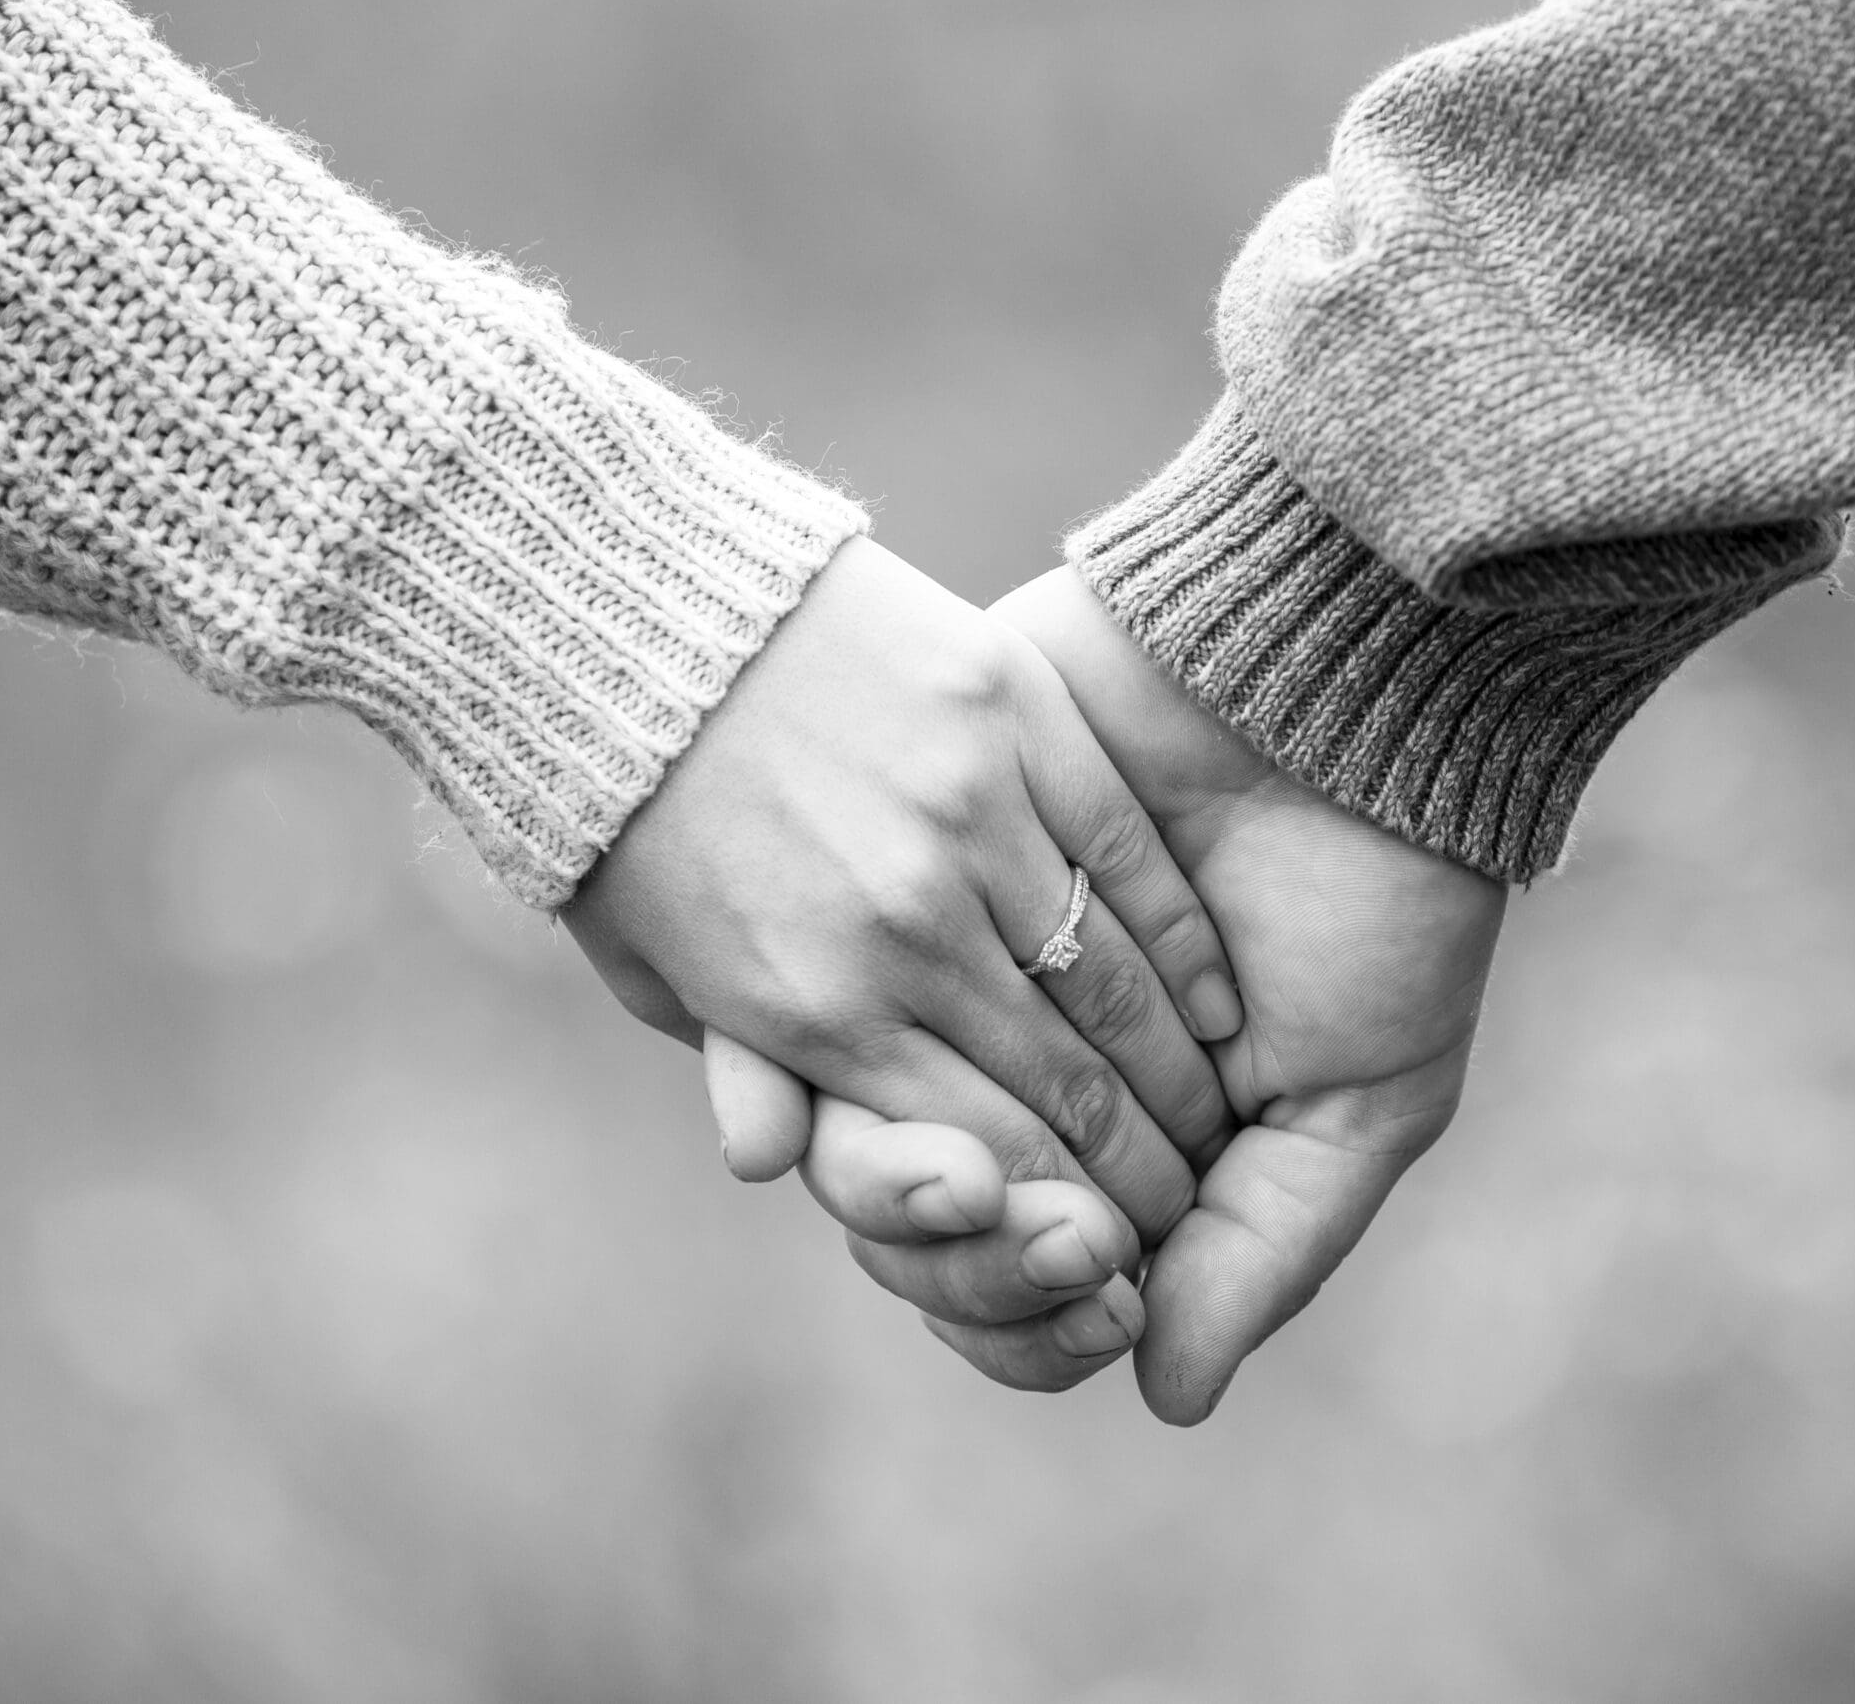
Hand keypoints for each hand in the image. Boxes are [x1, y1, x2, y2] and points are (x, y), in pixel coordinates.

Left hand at [561, 537, 1243, 1261]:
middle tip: (1187, 1203)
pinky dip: (1186, 951)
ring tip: (1217, 1114)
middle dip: (1143, 1172)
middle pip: (1068, 1087)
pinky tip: (1219, 1008)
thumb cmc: (635, 797)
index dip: (1067, 1221)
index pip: (986, 1153)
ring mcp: (967, 818)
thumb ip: (740, 1064)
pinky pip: (1131, 863)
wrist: (641, 596)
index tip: (1118, 1258)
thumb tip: (778, 1166)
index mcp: (810, 1007)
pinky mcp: (1013, 719)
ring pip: (1117, 986)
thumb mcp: (648, 960)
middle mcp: (902, 927)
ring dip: (1181, 1073)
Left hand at [792, 565, 1506, 1415]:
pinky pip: (811, 997)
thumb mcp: (1359, 1097)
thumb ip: (1262, 1248)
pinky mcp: (891, 869)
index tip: (1106, 1295)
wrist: (1355, 683)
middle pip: (913, 1222)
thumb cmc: (1383, 895)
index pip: (1014, 1280)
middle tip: (1056, 1241)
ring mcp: (940, 963)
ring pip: (848, 1124)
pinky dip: (833, 1071)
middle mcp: (1009, 1059)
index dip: (1034, 1320)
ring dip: (899, 1185)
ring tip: (972, 1183)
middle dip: (965, 1260)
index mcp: (1113, 1130)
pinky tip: (869, 1099)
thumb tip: (1162, 1399)